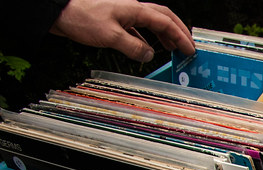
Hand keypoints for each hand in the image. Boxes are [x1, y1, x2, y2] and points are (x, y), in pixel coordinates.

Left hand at [49, 0, 195, 61]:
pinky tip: (148, 48)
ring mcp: (124, 14)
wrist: (60, 12)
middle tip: (188, 46)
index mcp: (135, 10)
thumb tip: (150, 55)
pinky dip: (148, 38)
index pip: (166, 22)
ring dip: (165, 34)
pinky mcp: (116, 20)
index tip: (190, 50)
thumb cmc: (82, 18)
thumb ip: (134, 47)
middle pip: (163, 17)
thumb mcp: (111, 37)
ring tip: (173, 48)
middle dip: (178, 32)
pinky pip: (139, 28)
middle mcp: (132, 9)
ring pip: (152, 22)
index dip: (181, 37)